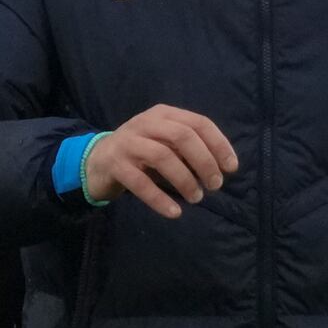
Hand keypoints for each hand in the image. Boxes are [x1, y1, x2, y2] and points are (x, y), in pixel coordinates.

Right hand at [85, 104, 238, 218]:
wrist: (96, 161)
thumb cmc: (141, 152)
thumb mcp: (165, 143)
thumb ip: (189, 149)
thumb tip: (223, 166)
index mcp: (163, 114)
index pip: (198, 123)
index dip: (218, 144)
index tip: (231, 167)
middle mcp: (145, 123)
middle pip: (182, 136)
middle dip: (204, 161)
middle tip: (215, 185)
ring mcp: (128, 142)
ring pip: (162, 156)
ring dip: (184, 179)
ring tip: (196, 198)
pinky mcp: (115, 164)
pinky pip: (140, 183)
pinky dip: (159, 198)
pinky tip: (174, 212)